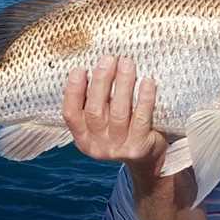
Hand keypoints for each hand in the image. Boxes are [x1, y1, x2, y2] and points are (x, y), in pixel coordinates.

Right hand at [62, 55, 166, 172]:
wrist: (148, 160)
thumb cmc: (123, 130)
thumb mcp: (103, 122)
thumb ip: (96, 102)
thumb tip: (97, 64)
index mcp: (82, 137)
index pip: (71, 114)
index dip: (73, 91)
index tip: (79, 69)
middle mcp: (97, 145)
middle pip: (95, 111)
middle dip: (101, 82)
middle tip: (108, 59)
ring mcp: (118, 148)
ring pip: (119, 113)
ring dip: (123, 84)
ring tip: (127, 63)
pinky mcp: (139, 147)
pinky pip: (141, 119)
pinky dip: (144, 99)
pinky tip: (147, 82)